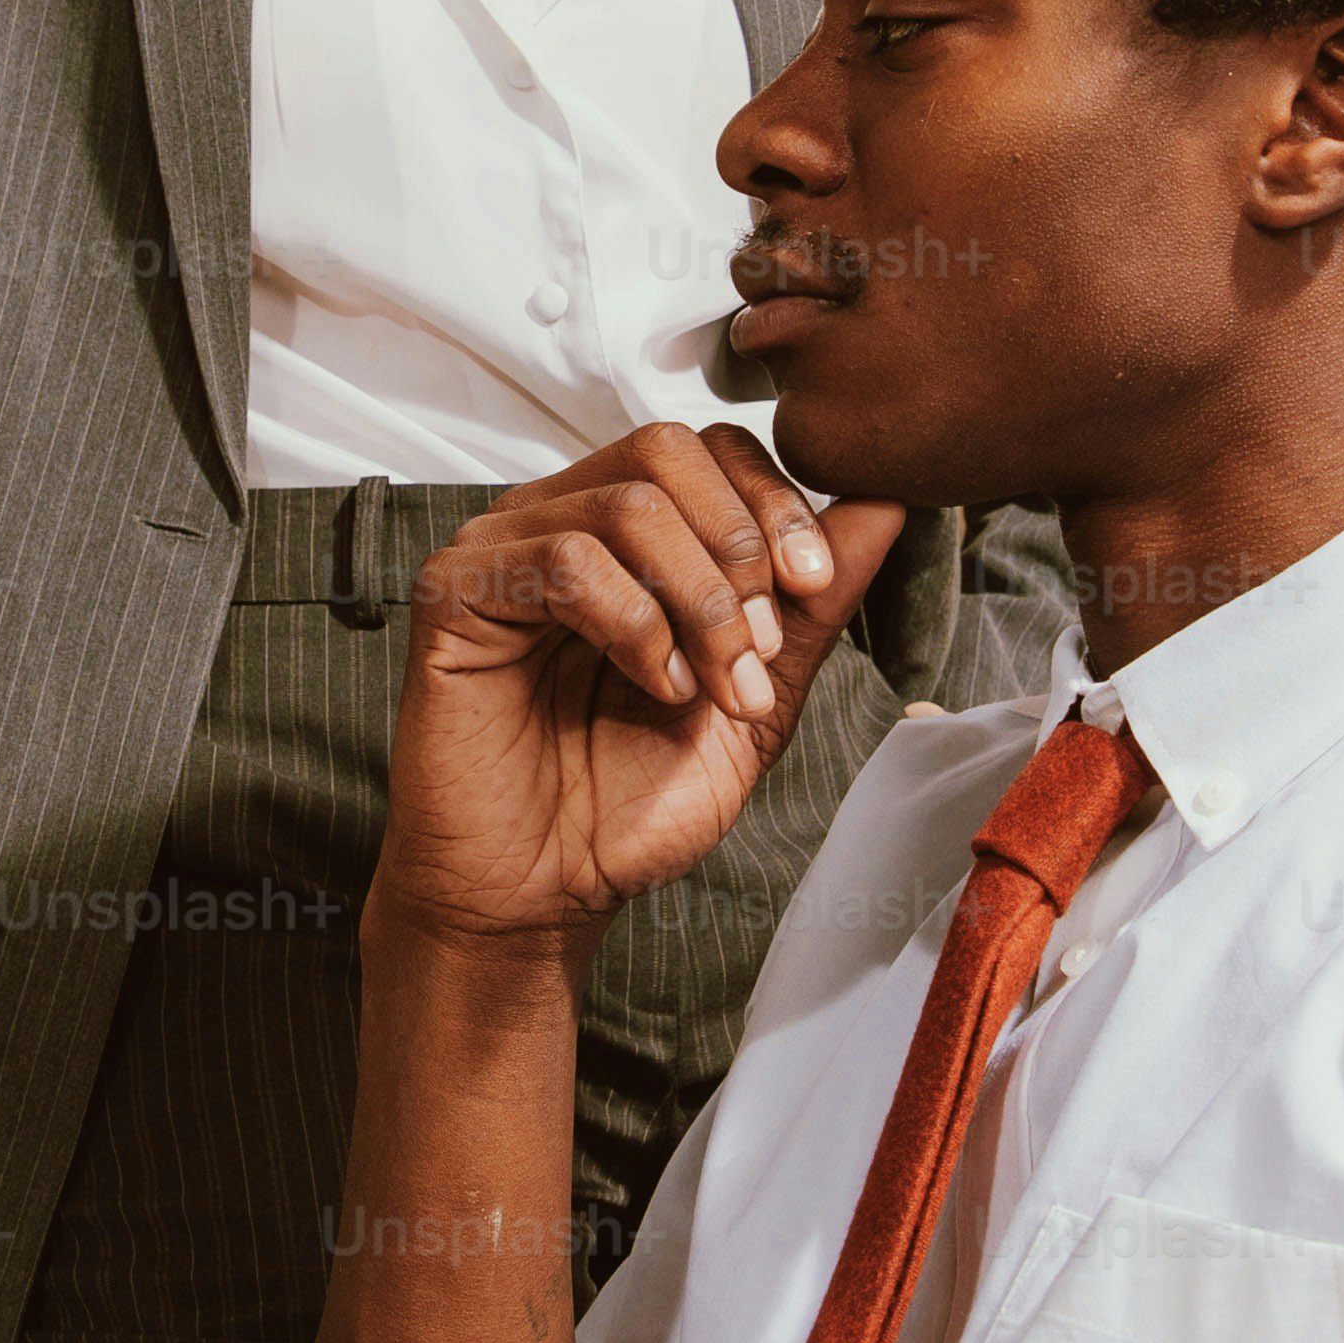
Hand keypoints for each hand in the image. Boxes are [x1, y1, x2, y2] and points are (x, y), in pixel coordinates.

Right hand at [376, 423, 900, 953]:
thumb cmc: (631, 804)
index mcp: (623, 535)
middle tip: (765, 646)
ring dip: (700, 600)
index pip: (706, 449)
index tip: (816, 585)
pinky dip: (635, 625)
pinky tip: (656, 687)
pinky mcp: (454, 593)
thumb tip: (889, 501)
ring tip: (714, 686)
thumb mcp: (757, 699)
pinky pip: (562, 560)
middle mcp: (556, 522)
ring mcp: (500, 550)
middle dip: (742, 544)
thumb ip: (813, 607)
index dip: (774, 502)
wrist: (546, 893)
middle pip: (666, 449)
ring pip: (626, 503)